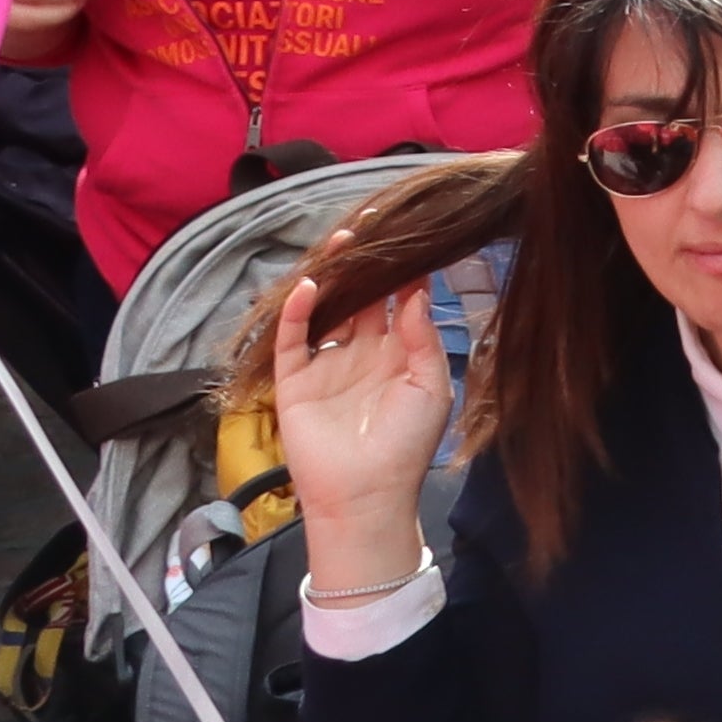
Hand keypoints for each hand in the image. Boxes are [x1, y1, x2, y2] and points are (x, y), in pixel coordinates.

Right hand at [266, 254, 455, 581]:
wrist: (366, 496)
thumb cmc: (406, 446)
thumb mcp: (429, 387)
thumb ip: (421, 339)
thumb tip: (419, 292)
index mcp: (397, 355)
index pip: (400, 302)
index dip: (405, 271)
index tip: (413, 235)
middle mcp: (361, 354)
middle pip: (363, 298)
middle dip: (367, 264)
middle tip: (373, 225)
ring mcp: (327, 366)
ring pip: (327, 311)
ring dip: (333, 277)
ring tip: (342, 241)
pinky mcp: (295, 383)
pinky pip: (292, 341)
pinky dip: (296, 313)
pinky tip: (309, 287)